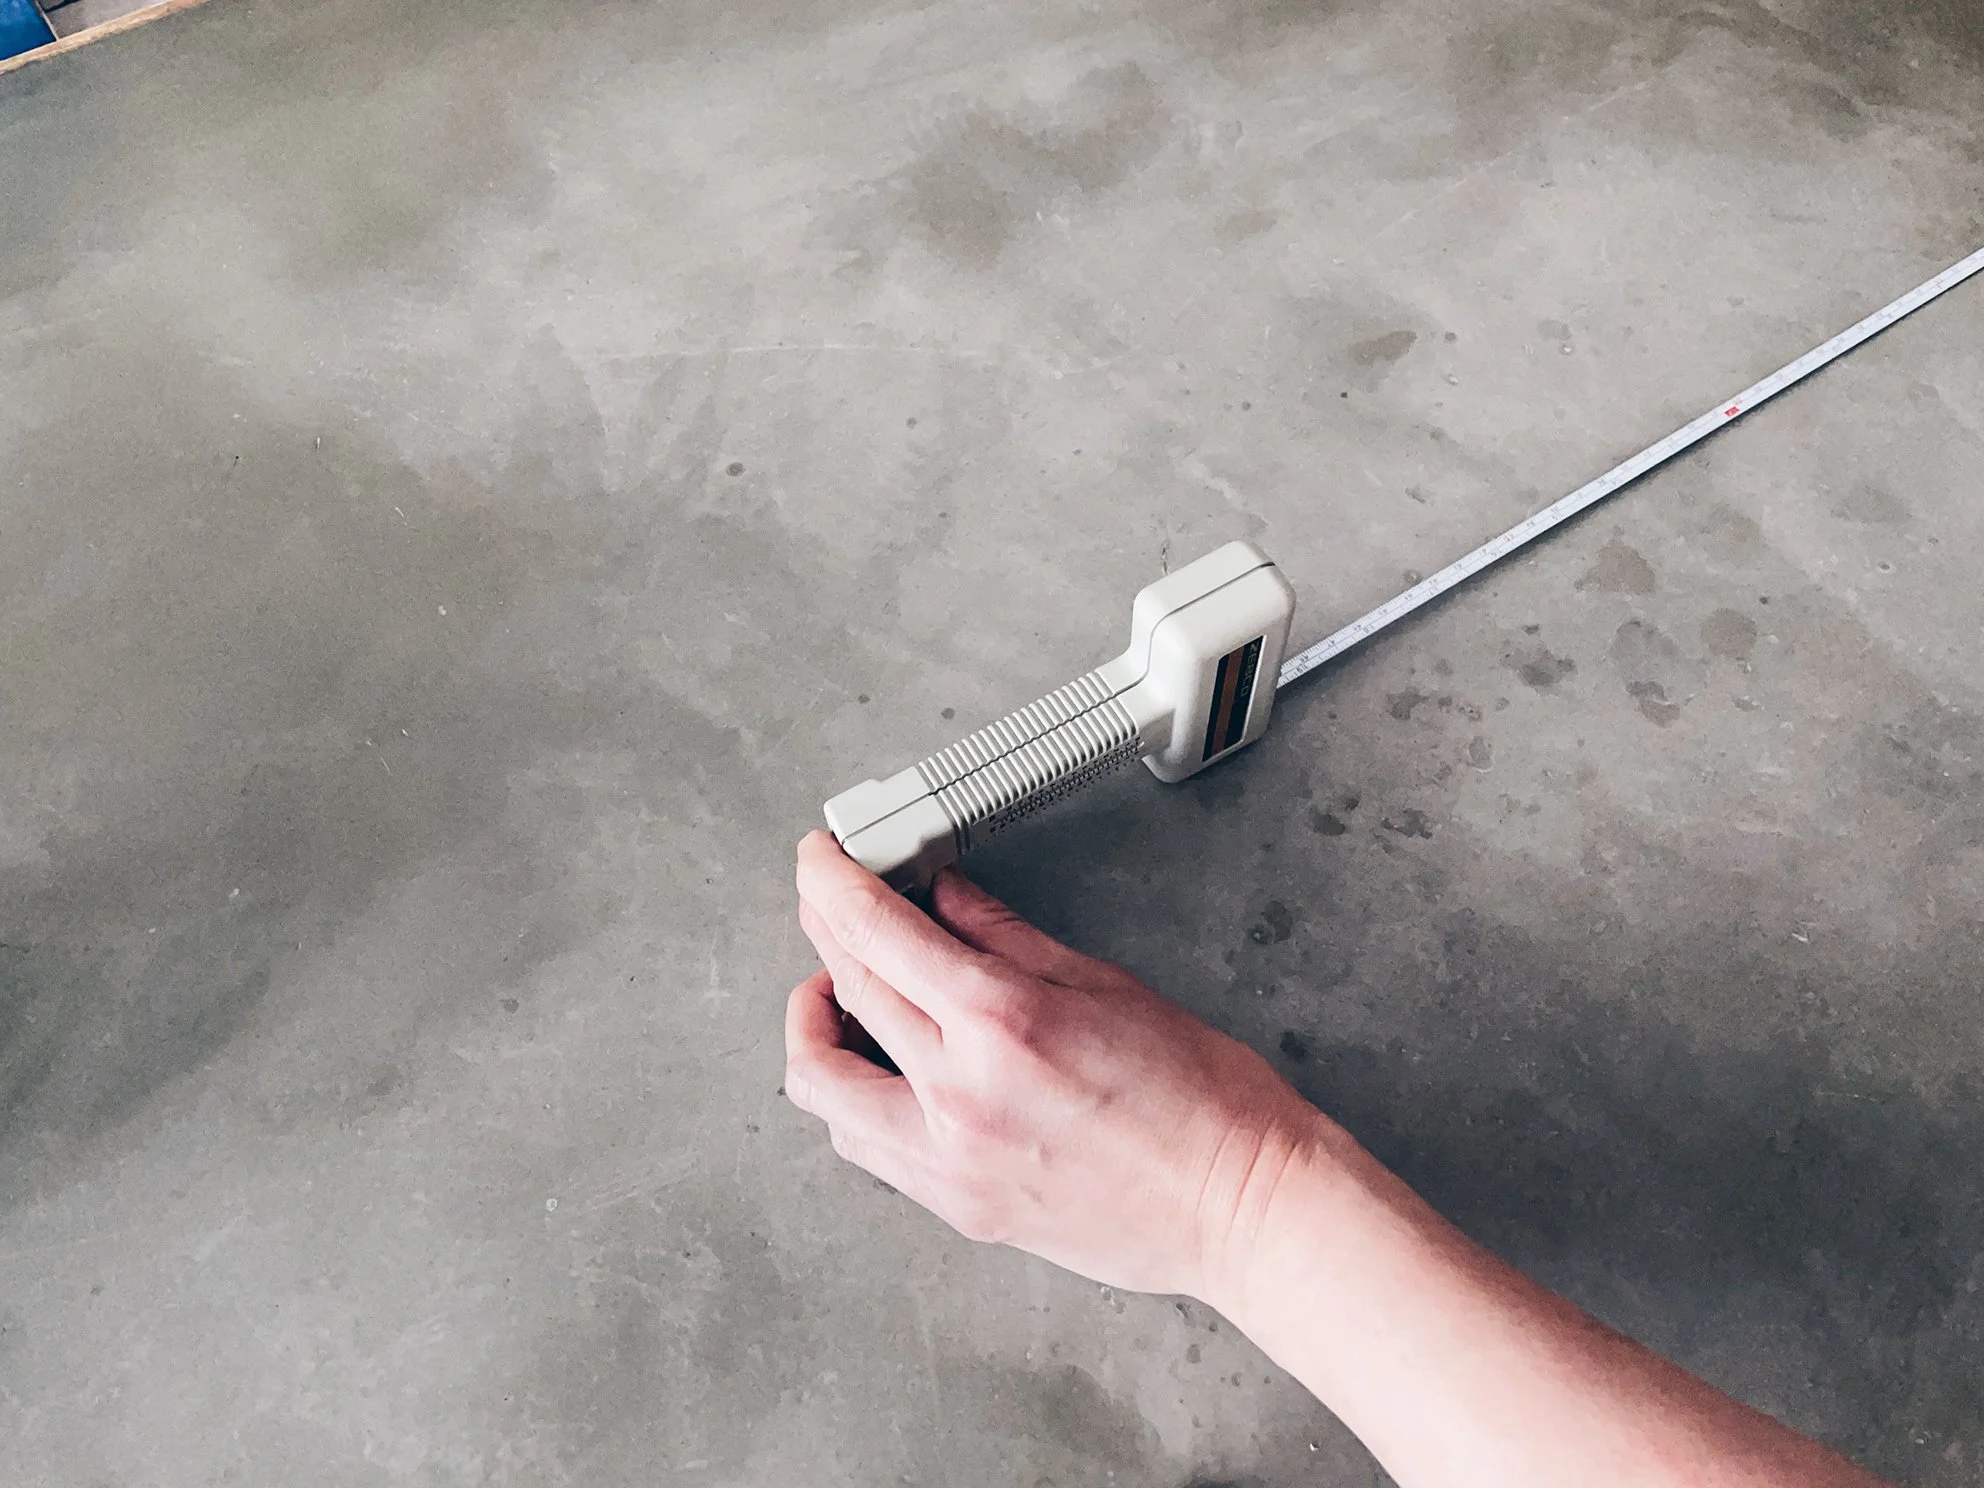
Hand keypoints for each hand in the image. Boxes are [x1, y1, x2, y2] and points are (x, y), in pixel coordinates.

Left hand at [783, 830, 1326, 1297]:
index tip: (820, 861)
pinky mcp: (958, 1206)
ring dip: (816, 1029)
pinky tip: (881, 1071)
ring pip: (823, 1086)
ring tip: (845, 997)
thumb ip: (1009, 937)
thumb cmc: (1204, 1103)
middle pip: (844, 992)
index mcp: (1001, 1022)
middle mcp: (959, 1094)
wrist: (1239, 1207)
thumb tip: (948, 901)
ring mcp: (950, 1160)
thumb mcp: (1106, 985)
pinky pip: (866, 1145)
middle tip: (829, 905)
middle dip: (823, 933)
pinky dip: (853, 1097)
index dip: (832, 883)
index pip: (877, 933)